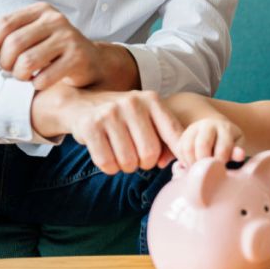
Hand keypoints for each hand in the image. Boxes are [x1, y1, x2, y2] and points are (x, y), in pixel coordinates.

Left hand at [0, 2, 109, 89]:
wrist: (91, 61)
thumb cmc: (54, 50)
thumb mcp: (28, 37)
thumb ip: (0, 36)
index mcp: (42, 10)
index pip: (6, 23)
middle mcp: (57, 20)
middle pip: (14, 43)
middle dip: (5, 63)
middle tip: (10, 70)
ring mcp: (69, 38)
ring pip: (27, 61)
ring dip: (19, 75)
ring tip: (24, 76)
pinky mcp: (78, 57)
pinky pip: (45, 77)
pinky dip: (37, 84)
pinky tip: (40, 81)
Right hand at [37, 88, 183, 174]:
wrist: (81, 103)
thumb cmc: (123, 117)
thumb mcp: (147, 118)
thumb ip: (165, 139)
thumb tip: (166, 162)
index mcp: (152, 100)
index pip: (174, 132)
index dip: (181, 153)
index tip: (188, 166)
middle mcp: (133, 103)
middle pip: (150, 152)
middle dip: (146, 163)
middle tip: (138, 158)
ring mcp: (110, 113)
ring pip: (128, 161)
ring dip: (127, 167)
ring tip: (122, 155)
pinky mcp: (90, 126)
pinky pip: (107, 163)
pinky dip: (110, 168)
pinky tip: (109, 157)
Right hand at [175, 117, 245, 164]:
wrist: (216, 129)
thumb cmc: (229, 142)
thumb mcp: (237, 145)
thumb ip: (237, 151)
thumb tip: (240, 155)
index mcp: (225, 128)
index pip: (222, 148)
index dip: (221, 163)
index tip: (221, 171)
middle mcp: (208, 125)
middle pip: (202, 145)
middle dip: (205, 163)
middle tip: (208, 173)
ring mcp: (193, 128)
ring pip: (188, 147)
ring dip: (193, 163)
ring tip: (199, 171)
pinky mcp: (183, 135)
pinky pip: (179, 149)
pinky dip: (184, 161)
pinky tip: (192, 166)